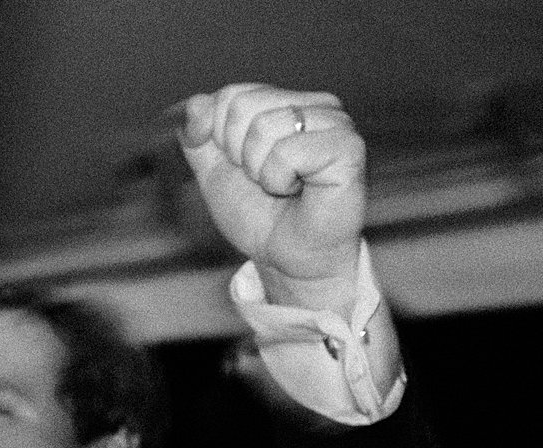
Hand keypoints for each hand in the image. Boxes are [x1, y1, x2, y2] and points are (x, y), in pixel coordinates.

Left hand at [179, 84, 364, 301]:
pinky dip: (279, 179)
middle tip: (265, 179)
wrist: (286, 257)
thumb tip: (195, 103)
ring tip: (283, 185)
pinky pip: (287, 152)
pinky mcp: (348, 146)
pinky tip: (299, 189)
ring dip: (260, 170)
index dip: (219, 138)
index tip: (241, 167)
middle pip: (243, 105)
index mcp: (287, 103)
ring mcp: (336, 122)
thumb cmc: (259, 214)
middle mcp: (316, 105)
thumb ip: (197, 137)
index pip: (230, 95)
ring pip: (264, 127)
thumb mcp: (214, 172)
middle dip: (239, 154)